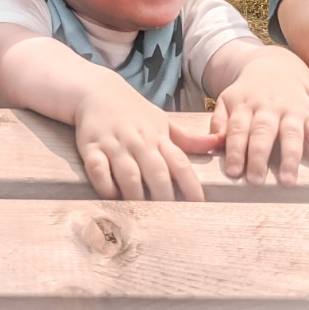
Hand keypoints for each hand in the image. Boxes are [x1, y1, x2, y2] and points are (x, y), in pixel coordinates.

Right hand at [74, 79, 219, 201]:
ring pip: (129, 174)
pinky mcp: (91, 147)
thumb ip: (187, 138)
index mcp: (158, 137)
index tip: (199, 206)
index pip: (180, 163)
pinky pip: (98, 170)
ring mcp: (114, 144)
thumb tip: (217, 143)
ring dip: (136, 195)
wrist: (96, 91)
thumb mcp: (162, 120)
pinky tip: (112, 198)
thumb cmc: (133, 111)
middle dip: (165, 197)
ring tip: (142, 214)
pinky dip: (106, 186)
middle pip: (156, 172)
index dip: (191, 186)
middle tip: (170, 218)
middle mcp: (139, 141)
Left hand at [209, 50, 308, 185]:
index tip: (233, 172)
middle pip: (263, 132)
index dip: (235, 150)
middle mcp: (268, 108)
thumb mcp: (227, 101)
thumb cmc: (248, 93)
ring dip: (290, 158)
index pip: (238, 129)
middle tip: (256, 180)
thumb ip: (219, 122)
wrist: (277, 67)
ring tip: (288, 181)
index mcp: (244, 105)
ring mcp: (291, 111)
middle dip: (259, 156)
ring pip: (291, 134)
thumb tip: (212, 144)